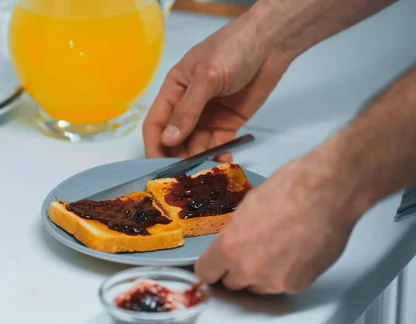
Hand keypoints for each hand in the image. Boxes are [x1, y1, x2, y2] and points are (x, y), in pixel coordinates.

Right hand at [142, 15, 289, 160]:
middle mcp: (187, 106)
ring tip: (206, 173)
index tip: (159, 168)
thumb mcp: (207, 77)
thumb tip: (169, 140)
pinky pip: (218, 146)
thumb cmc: (233, 49)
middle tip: (185, 177)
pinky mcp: (228, 124)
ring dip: (199, 160)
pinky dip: (218, 156)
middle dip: (178, 158)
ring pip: (196, 146)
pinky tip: (223, 163)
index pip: (156, 123)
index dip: (155, 146)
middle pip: (175, 140)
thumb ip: (188, 110)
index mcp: (174, 90)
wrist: (271, 43)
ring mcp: (208, 116)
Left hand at [194, 150, 359, 293]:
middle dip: (235, 270)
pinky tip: (292, 254)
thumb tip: (234, 239)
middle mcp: (248, 269)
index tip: (213, 264)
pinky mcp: (298, 284)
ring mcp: (274, 280)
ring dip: (259, 275)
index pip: (205, 272)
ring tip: (274, 251)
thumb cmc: (290, 189)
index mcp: (229, 247)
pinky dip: (283, 275)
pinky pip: (281, 286)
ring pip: (256, 288)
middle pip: (230, 283)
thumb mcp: (246, 206)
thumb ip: (235, 231)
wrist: (328, 192)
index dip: (209, 267)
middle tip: (247, 252)